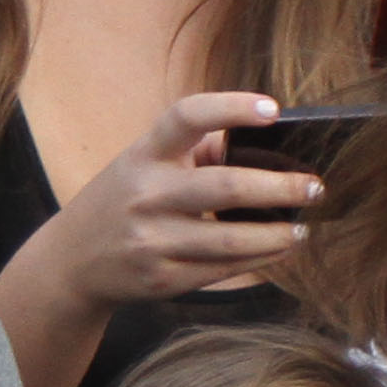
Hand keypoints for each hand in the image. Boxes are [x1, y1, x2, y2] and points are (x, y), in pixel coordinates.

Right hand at [27, 94, 318, 316]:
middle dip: (280, 188)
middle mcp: (146, 195)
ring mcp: (153, 241)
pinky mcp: (162, 279)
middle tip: (315, 187)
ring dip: (276, 235)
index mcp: (144, 154)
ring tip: (303, 227)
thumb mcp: (143, 162)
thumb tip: (265, 147)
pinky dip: (258, 260)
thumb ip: (196, 150)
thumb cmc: (123, 200)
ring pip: (230, 241)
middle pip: (225, 187)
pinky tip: (279, 250)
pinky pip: (222, 270)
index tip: (273, 110)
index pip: (187, 116)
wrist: (71, 262)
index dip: (232, 108)